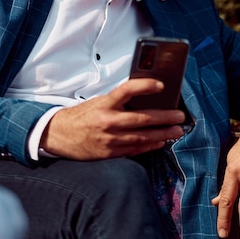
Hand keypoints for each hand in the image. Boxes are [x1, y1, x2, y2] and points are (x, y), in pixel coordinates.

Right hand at [40, 78, 184, 159]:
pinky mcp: (109, 153)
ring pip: (142, 137)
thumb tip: (145, 97)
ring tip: (177, 131)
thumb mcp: (98, 101)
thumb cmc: (82, 115)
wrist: (59, 135)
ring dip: (163, 134)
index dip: (144, 86)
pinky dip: (150, 145)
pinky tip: (161, 142)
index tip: (161, 85)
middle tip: (180, 116)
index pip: (127, 90)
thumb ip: (119, 101)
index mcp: (105, 104)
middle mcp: (108, 121)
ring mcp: (109, 140)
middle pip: (142, 118)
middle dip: (164, 117)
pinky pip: (135, 149)